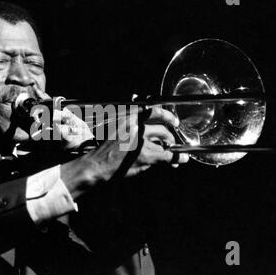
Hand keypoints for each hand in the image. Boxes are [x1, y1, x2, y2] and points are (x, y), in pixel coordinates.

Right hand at [60, 106, 188, 198]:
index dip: (166, 115)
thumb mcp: (115, 129)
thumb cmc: (103, 150)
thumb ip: (130, 122)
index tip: (173, 120)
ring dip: (171, 147)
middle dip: (170, 134)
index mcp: (128, 118)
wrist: (96, 165)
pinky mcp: (145, 155)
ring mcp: (141, 140)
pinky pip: (167, 155)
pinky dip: (175, 158)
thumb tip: (145, 116)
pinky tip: (180, 160)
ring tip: (173, 153)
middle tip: (172, 140)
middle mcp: (136, 126)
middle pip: (162, 126)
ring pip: (165, 140)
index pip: (153, 109)